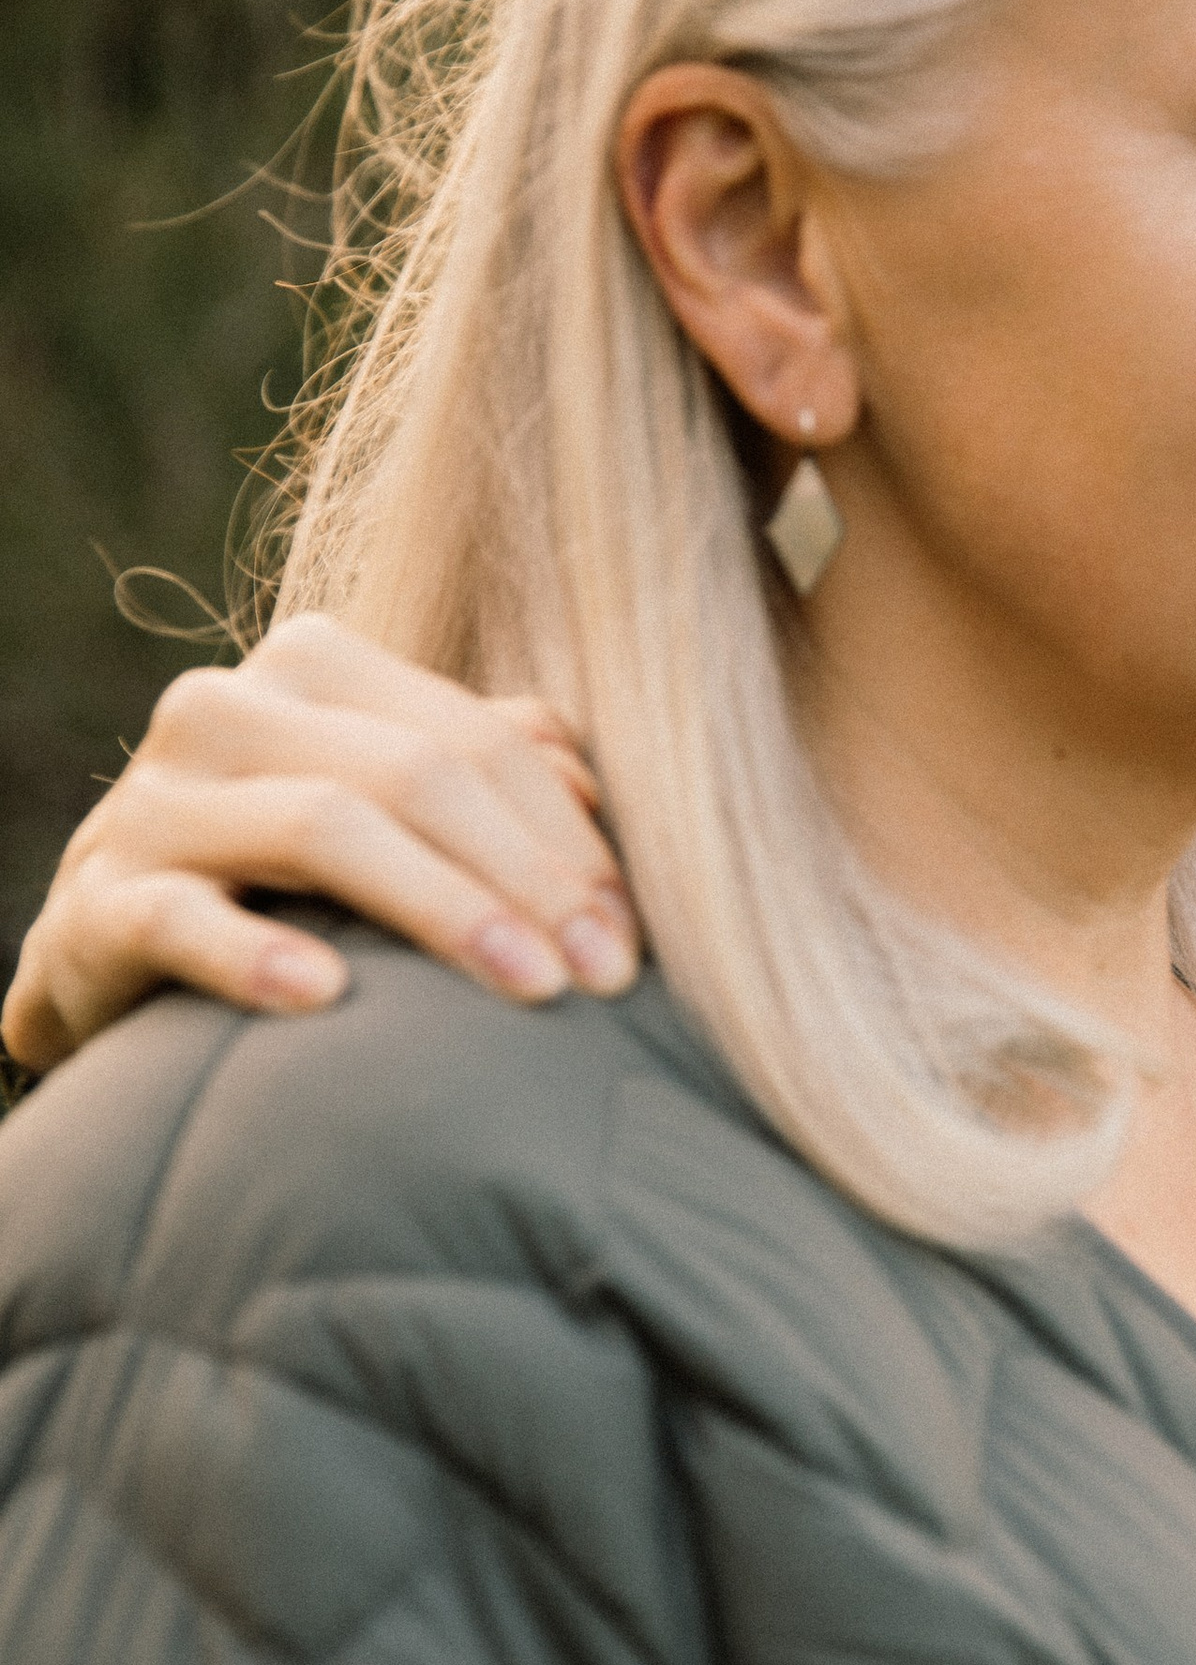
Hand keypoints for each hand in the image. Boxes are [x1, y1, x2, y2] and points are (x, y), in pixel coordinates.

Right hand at [2, 614, 637, 1072]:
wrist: (120, 961)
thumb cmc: (291, 886)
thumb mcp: (391, 813)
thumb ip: (491, 773)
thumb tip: (599, 785)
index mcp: (314, 667)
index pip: (477, 740)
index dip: (569, 840)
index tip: (630, 943)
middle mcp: (225, 710)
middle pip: (414, 774)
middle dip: (528, 878)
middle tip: (602, 978)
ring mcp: (150, 804)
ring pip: (322, 826)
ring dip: (442, 910)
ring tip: (529, 988)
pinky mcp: (95, 905)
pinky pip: (181, 920)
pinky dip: (256, 954)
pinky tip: (326, 997)